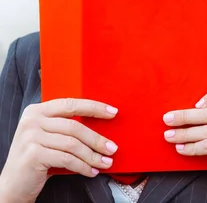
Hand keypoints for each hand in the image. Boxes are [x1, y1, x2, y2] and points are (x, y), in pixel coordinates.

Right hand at [0, 98, 118, 202]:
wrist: (13, 184)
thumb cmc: (37, 158)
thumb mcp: (49, 136)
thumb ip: (67, 126)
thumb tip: (102, 125)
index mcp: (37, 111)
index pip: (71, 104)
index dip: (94, 107)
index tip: (113, 112)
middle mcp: (32, 121)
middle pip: (75, 127)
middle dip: (97, 139)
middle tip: (112, 148)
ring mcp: (30, 138)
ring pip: (73, 144)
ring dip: (93, 156)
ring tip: (105, 162)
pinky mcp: (33, 155)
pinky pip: (67, 159)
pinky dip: (83, 166)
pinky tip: (91, 171)